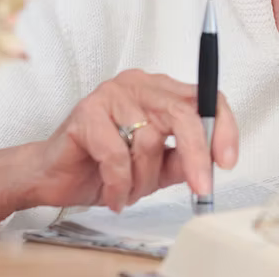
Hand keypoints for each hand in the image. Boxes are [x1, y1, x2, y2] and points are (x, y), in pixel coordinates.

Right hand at [24, 69, 238, 211]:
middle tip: (201, 187)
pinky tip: (114, 194)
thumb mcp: (155, 167)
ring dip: (142, 179)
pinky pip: (117, 155)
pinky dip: (120, 183)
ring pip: (148, 140)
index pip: (205, 98)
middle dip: (196, 155)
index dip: (222, 127)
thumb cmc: (102, 166)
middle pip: (183, 113)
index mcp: (161, 91)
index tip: (227, 160)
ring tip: (129, 191)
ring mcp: (111, 94)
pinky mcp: (86, 113)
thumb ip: (183, 160)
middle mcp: (139, 84)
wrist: (51, 176)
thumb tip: (212, 163)